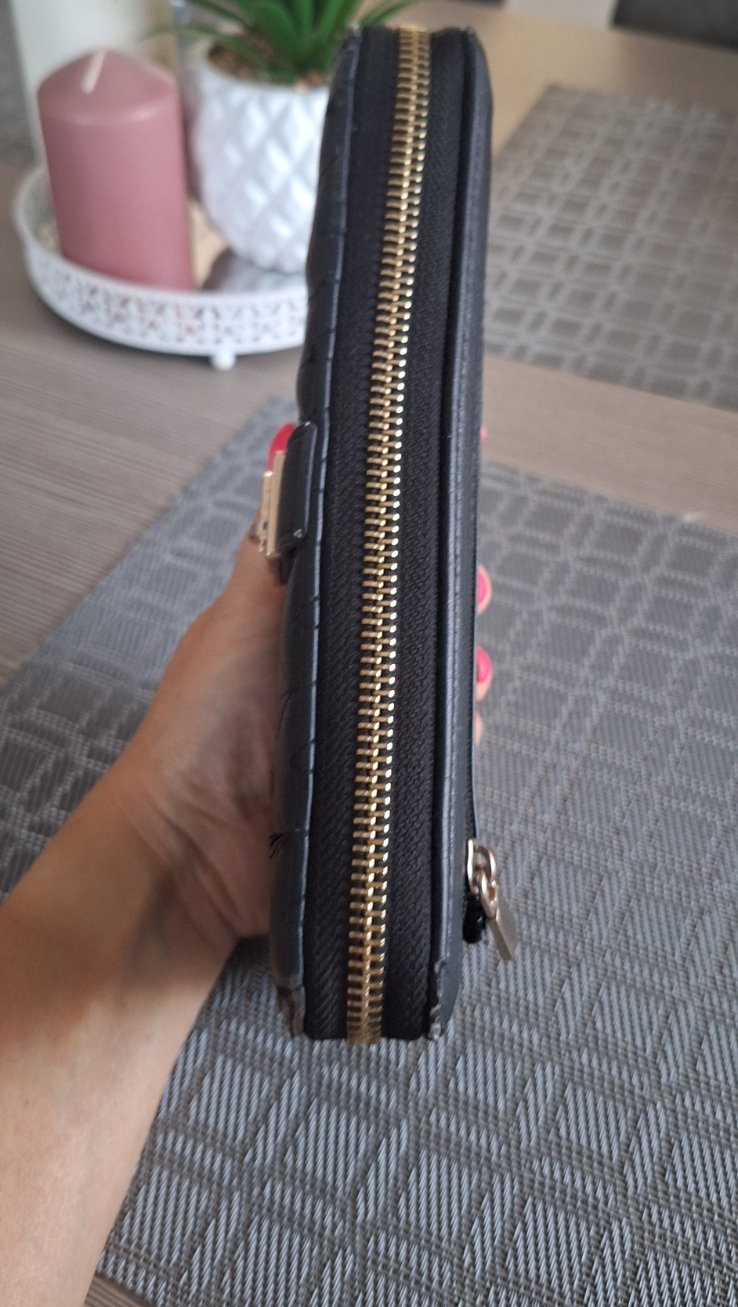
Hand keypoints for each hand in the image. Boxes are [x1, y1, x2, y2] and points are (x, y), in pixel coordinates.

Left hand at [106, 528, 494, 964]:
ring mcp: (347, 736)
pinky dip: (444, 748)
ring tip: (466, 672)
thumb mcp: (240, 615)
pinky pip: (424, 760)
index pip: (362, 579)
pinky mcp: (367, 789)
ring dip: (452, 682)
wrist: (192, 848)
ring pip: (424, 695)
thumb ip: (273, 547)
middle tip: (472, 598)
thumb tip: (287, 459)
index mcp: (291, 629)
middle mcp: (322, 679)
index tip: (444, 533)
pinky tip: (452, 736)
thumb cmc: (196, 731)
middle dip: (445, 616)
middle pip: (405, 635)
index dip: (406, 557)